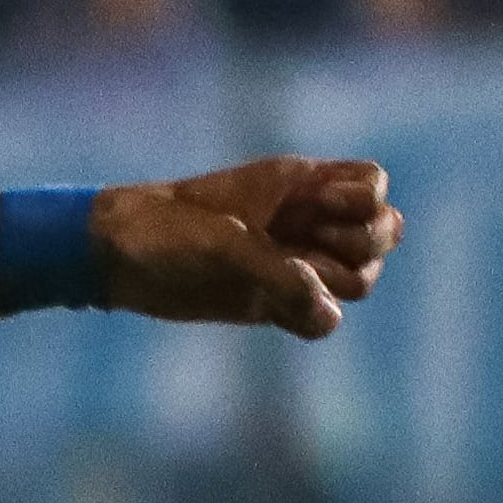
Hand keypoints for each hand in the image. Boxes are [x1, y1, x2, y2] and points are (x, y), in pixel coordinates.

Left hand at [95, 158, 398, 338]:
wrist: (119, 257)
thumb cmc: (166, 230)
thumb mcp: (222, 243)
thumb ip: (278, 273)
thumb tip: (325, 310)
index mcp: (300, 185)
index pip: (374, 185)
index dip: (360, 201)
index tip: (315, 205)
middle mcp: (306, 222)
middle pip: (383, 234)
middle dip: (362, 244)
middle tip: (302, 248)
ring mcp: (294, 263)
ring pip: (361, 277)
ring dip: (339, 282)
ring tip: (284, 278)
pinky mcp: (274, 301)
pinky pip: (325, 317)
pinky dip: (314, 317)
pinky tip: (276, 312)